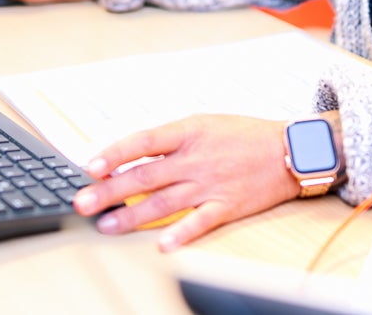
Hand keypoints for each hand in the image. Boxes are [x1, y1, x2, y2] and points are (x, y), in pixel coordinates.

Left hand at [69, 115, 300, 251]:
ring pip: (164, 202)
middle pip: (146, 176)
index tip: (89, 166)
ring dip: (132, 216)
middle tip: (82, 203)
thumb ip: (168, 141)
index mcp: (188, 133)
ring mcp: (211, 184)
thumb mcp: (202, 124)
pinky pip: (200, 222)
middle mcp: (196, 159)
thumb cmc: (242, 135)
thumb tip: (128, 155)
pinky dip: (181, 234)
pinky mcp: (227, 206)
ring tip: (106, 225)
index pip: (143, 142)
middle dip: (110, 191)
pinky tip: (162, 245)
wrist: (289, 150)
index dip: (115, 153)